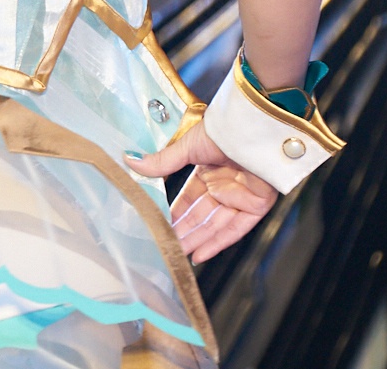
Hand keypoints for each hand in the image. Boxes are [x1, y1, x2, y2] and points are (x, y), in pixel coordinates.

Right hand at [129, 126, 277, 262]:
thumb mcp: (187, 148)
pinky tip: (200, 255)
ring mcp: (240, 197)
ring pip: (215, 225)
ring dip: (197, 241)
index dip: (176, 213)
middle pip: (201, 215)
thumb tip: (130, 160)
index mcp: (208, 170)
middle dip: (184, 232)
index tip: (160, 225)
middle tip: (166, 246)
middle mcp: (224, 185)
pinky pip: (235, 230)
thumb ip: (162, 162)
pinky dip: (218, 243)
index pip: (189, 198)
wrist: (252, 132)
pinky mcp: (256, 206)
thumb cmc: (222, 132)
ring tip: (178, 255)